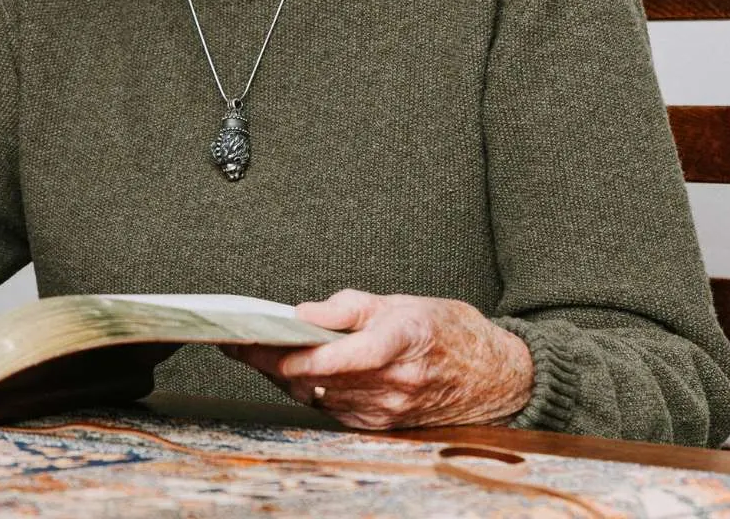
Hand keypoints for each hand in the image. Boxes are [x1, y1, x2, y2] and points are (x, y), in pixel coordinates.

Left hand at [226, 289, 533, 429]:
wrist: (493, 377)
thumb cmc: (447, 332)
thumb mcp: (400, 302)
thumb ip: (348, 307)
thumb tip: (302, 314)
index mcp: (401, 343)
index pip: (340, 356)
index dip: (296, 355)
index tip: (258, 344)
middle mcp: (394, 384)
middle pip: (317, 377)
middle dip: (273, 360)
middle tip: (236, 340)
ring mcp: (387, 411)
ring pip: (318, 394)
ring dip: (284, 374)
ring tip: (253, 350)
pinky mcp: (380, 426)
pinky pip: (332, 408)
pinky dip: (309, 388)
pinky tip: (292, 370)